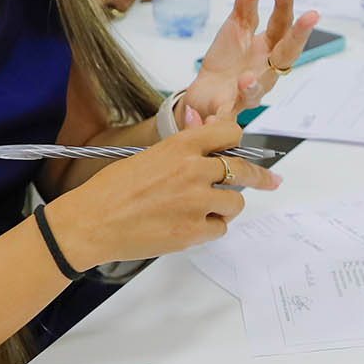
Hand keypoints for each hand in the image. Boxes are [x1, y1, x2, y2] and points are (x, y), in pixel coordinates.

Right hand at [53, 118, 279, 265]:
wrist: (92, 222)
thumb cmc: (112, 190)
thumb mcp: (148, 155)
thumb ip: (180, 148)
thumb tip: (203, 133)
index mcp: (180, 146)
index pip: (229, 133)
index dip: (236, 142)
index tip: (243, 150)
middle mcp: (194, 170)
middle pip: (242, 170)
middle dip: (259, 177)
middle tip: (271, 182)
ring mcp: (196, 202)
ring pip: (235, 202)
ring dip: (227, 206)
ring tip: (206, 209)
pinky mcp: (193, 231)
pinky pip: (220, 228)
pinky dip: (211, 227)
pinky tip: (192, 225)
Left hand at [181, 0, 319, 124]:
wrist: (205, 93)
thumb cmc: (229, 59)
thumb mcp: (236, 23)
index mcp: (268, 47)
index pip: (282, 23)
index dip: (286, 3)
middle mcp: (265, 69)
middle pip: (286, 54)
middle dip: (298, 36)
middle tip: (310, 16)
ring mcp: (248, 92)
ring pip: (256, 91)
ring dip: (253, 86)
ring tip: (247, 79)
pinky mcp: (227, 111)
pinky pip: (224, 116)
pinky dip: (216, 119)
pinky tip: (206, 118)